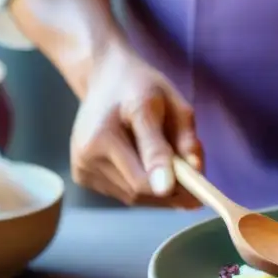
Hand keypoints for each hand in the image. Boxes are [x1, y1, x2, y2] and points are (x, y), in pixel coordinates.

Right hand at [70, 42, 202, 206]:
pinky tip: (148, 169)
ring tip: (172, 171)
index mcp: (110, 125)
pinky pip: (122, 195)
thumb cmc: (142, 87)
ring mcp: (82, 164)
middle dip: (172, 191)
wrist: (104, 79)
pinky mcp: (81, 175)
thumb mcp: (171, 101)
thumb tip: (196, 170)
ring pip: (132, 196)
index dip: (169, 182)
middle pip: (139, 188)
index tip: (195, 198)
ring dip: (158, 192)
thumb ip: (184, 135)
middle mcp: (89, 148)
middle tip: (196, 187)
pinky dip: (142, 189)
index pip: (142, 164)